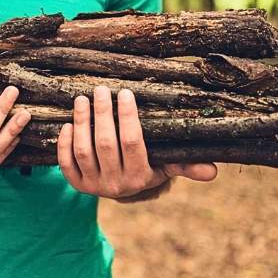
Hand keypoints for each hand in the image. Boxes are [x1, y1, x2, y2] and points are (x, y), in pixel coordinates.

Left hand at [57, 86, 216, 198]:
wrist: (122, 188)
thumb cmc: (148, 167)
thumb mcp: (166, 166)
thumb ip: (186, 166)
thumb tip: (213, 171)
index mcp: (140, 177)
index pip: (132, 143)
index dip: (128, 117)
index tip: (126, 93)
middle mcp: (115, 184)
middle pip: (105, 144)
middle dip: (103, 114)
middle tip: (101, 89)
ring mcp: (93, 184)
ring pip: (83, 150)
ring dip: (82, 122)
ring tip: (82, 99)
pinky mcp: (76, 183)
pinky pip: (66, 163)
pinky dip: (64, 143)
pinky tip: (68, 123)